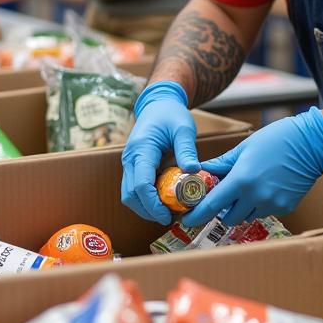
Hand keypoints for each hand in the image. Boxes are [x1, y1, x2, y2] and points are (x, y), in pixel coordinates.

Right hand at [121, 81, 198, 224]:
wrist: (158, 104)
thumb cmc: (171, 114)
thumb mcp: (184, 128)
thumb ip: (187, 150)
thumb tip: (193, 172)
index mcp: (141, 149)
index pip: (141, 184)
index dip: (152, 204)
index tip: (168, 215)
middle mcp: (130, 158)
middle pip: (130, 195)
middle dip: (148, 210)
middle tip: (170, 217)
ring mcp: (129, 163)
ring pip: (129, 195)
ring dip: (145, 207)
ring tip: (168, 211)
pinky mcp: (133, 166)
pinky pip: (134, 188)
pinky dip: (145, 199)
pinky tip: (163, 201)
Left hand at [182, 107, 322, 228]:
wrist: (310, 144)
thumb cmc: (275, 140)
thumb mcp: (243, 149)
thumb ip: (221, 164)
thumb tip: (202, 169)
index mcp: (241, 181)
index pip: (212, 205)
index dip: (197, 215)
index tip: (187, 219)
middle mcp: (256, 197)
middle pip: (229, 217)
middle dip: (221, 211)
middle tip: (221, 197)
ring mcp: (272, 205)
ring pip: (247, 216)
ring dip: (241, 208)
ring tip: (246, 188)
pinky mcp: (285, 207)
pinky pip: (265, 212)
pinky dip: (259, 205)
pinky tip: (265, 187)